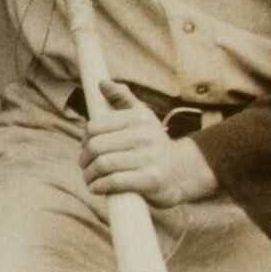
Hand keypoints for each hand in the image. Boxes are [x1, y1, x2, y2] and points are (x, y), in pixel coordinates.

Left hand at [79, 93, 218, 208]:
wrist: (185, 171)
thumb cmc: (154, 144)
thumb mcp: (143, 117)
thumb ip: (123, 99)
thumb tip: (102, 83)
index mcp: (137, 118)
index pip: (94, 127)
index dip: (85, 140)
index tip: (86, 148)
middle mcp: (144, 135)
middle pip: (96, 147)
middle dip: (85, 160)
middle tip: (86, 166)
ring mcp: (149, 158)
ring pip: (103, 164)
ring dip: (90, 175)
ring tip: (91, 179)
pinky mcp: (151, 179)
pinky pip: (115, 181)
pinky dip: (100, 186)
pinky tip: (98, 188)